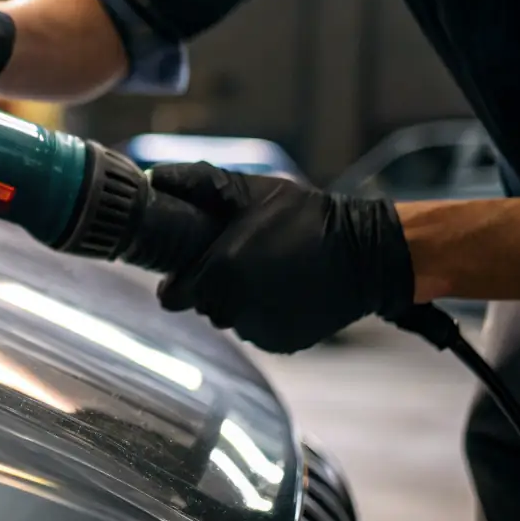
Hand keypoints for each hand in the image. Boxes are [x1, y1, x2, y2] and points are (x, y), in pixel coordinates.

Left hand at [149, 163, 414, 352]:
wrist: (365, 253)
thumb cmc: (304, 216)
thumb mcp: (250, 191)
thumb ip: (198, 184)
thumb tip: (153, 177)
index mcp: (219, 273)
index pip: (172, 296)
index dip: (179, 280)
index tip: (195, 263)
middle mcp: (233, 308)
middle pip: (202, 306)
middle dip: (212, 286)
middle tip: (241, 259)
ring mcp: (258, 330)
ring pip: (230, 319)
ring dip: (238, 301)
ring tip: (267, 271)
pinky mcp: (281, 343)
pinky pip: (258, 331)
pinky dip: (264, 315)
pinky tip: (285, 290)